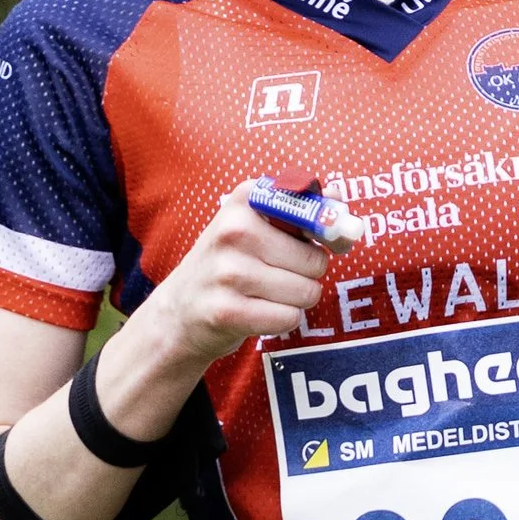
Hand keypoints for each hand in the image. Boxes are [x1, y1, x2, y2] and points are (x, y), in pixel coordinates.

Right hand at [100, 184, 330, 434]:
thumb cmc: (231, 265)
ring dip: (295, 300)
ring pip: (306, 291)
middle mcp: (234, 230)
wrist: (179, 311)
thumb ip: (301, 212)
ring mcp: (228, 272)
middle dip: (307, 275)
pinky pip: (289, 317)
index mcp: (247, 199)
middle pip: (316, 261)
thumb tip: (339, 201)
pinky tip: (257, 312)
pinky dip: (282, 320)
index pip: (313, 212)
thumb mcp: (256, 226)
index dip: (328, 233)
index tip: (324, 242)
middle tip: (275, 274)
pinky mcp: (228, 311)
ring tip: (264, 294)